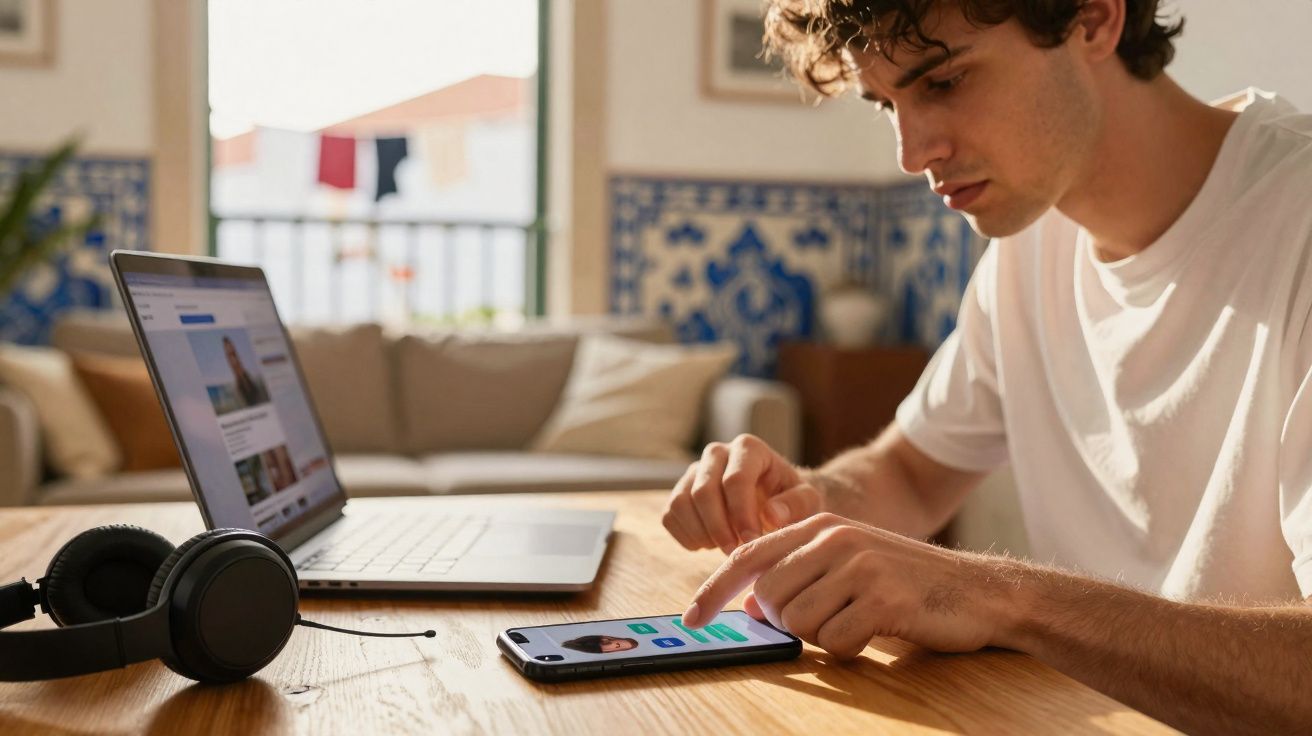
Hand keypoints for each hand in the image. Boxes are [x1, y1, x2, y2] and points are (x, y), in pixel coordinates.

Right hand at [662, 434, 824, 554]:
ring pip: (681, 503)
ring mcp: (694, 471)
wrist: (775, 499)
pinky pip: (670, 515)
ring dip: (701, 534)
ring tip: (725, 547)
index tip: (751, 542)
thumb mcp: (808, 501)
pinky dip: (687, 537)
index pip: (735, 479)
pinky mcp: (680, 491)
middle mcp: (716, 453)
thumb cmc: (792, 499)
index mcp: (749, 448)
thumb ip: (796, 504)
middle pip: (703, 491)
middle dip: (719, 529)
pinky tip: (710, 544)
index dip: (741, 515)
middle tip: (736, 553)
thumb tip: (770, 514)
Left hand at [680, 513, 1017, 657]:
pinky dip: (852, 649)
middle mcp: (834, 539)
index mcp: (819, 526)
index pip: (747, 556)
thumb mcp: (848, 563)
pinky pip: (836, 643)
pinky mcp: (882, 599)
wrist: (978, 591)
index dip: (713, 590)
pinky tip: (878, 631)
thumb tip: (747, 604)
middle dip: (791, 621)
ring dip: (825, 635)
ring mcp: (859, 566)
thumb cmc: (907, 582)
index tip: (692, 619)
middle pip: (770, 599)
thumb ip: (798, 574)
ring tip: (861, 619)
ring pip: (799, 623)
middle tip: (833, 617)